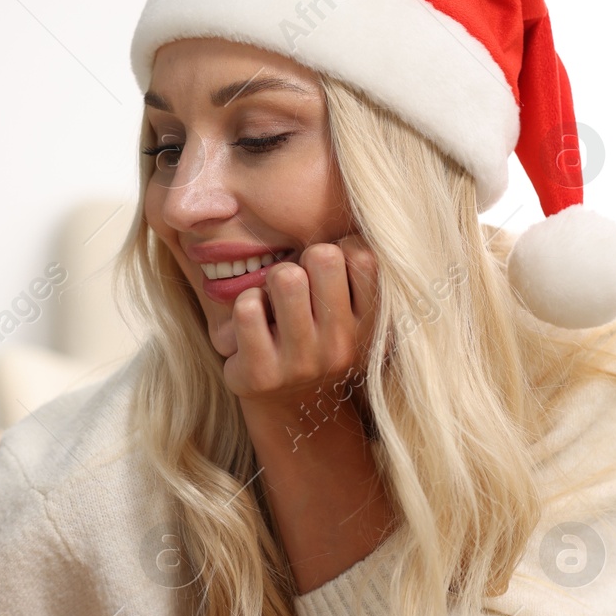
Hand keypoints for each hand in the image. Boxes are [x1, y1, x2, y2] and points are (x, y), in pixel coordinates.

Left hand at [224, 235, 377, 409]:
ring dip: (271, 280)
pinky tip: (254, 323)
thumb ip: (353, 271)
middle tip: (296, 285)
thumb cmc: (319, 341)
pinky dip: (245, 303)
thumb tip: (355, 206)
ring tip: (274, 302)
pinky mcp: (261, 374)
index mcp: (370, 324)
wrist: (295, 409)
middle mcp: (343, 345)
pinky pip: (247, 307)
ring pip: (285, 277)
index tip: (328, 271)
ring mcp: (302, 362)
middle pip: (322, 256)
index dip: (339, 248)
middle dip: (302, 259)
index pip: (364, 255)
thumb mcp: (352, 313)